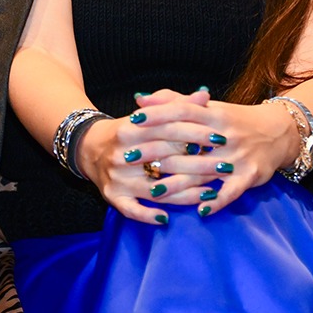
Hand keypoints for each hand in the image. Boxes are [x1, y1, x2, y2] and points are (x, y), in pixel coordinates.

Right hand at [74, 87, 216, 224]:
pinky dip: (147, 216)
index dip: (196, 133)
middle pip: (166, 159)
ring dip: (185, 193)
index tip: (220, 138)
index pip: (168, 130)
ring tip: (211, 192)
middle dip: (199, 164)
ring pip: (155, 188)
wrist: (88, 148)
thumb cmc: (127, 131)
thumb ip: (176, 105)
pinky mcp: (112, 196)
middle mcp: (121, 154)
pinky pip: (131, 210)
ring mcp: (117, 177)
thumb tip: (205, 94)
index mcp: (129, 129)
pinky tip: (166, 219)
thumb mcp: (148, 115)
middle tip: (225, 166)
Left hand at [96, 89, 302, 219]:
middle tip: (129, 159)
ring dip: (179, 183)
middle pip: (187, 142)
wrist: (279, 131)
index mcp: (212, 114)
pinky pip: (232, 191)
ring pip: (204, 170)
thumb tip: (140, 100)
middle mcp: (223, 134)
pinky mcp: (250, 175)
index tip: (132, 121)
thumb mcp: (208, 107)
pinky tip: (201, 210)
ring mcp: (237, 156)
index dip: (156, 115)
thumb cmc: (233, 119)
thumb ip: (174, 101)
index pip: (181, 111)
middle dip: (156, 151)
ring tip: (154, 191)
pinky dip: (217, 200)